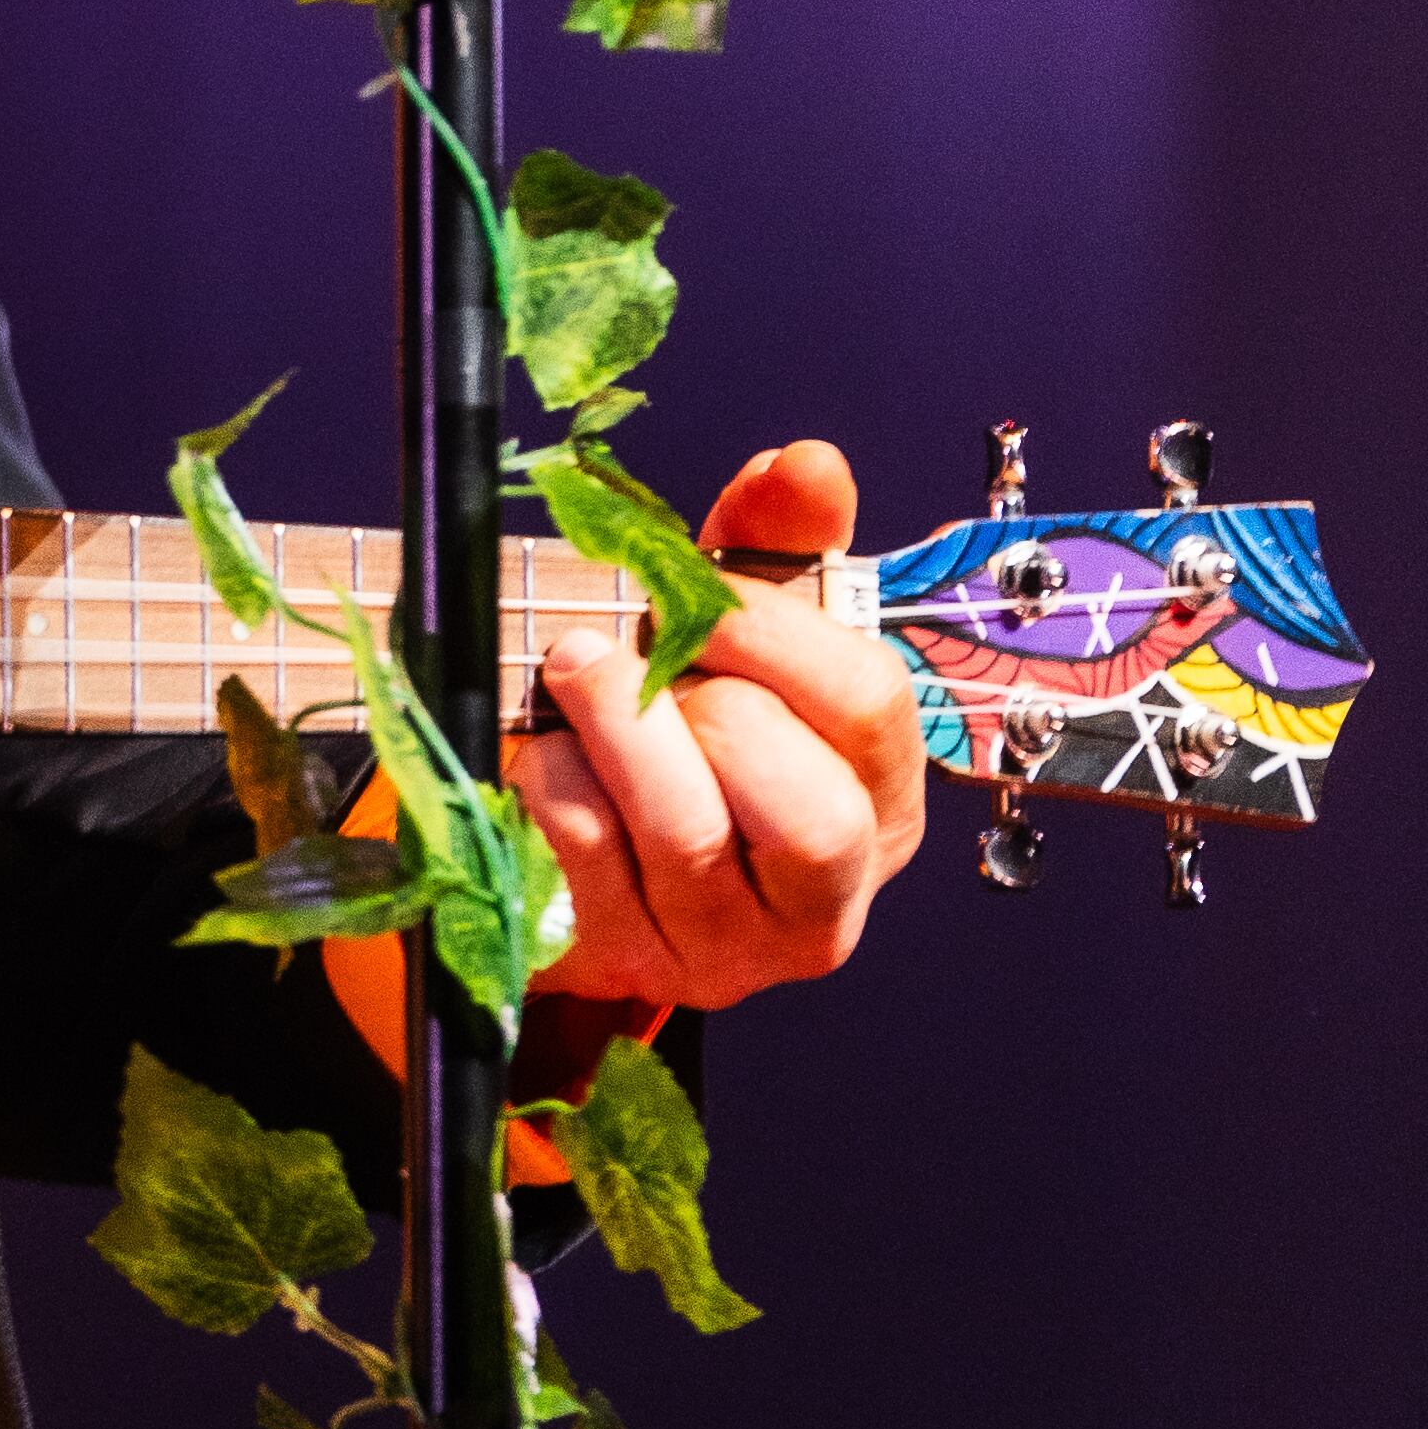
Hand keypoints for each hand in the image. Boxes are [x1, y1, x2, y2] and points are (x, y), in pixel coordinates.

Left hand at [508, 434, 930, 1003]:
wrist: (581, 846)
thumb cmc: (688, 726)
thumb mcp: (740, 633)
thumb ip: (778, 543)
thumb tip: (809, 466)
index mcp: (881, 805)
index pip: (871, 710)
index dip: (778, 633)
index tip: (703, 592)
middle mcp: (823, 901)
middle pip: (808, 811)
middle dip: (708, 702)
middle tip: (636, 648)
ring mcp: (722, 949)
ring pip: (686, 834)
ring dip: (614, 722)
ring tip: (575, 670)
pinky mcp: (622, 962)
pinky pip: (583, 854)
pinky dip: (551, 776)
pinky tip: (546, 755)